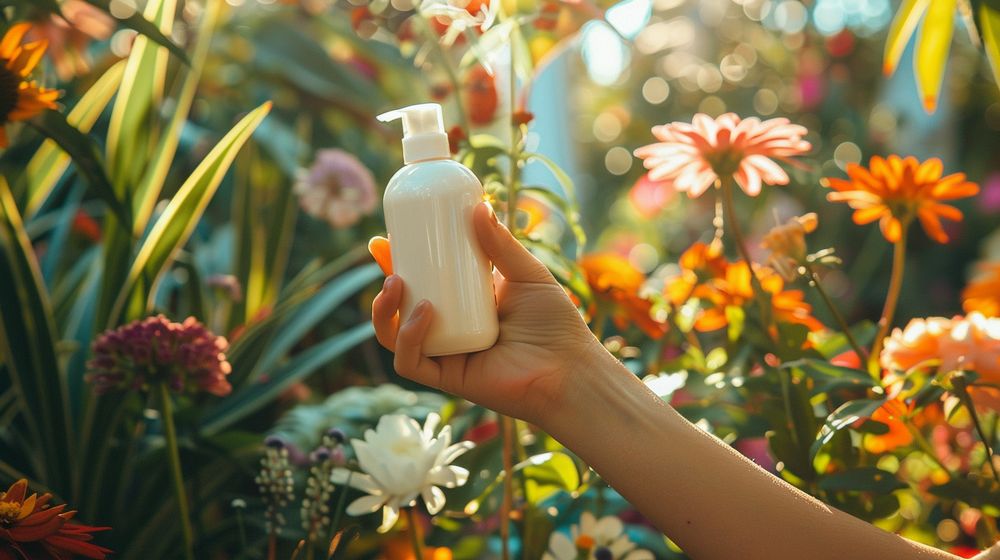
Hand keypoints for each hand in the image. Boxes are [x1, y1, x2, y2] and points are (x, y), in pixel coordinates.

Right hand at [368, 202, 603, 423]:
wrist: (570, 369)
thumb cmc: (556, 324)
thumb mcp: (527, 274)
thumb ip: (501, 244)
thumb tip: (478, 206)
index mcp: (466, 305)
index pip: (424, 281)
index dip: (400, 262)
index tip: (386, 239)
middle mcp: (452, 331)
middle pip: (403, 307)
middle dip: (385, 281)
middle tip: (384, 254)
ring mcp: (446, 356)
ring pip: (396, 336)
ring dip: (385, 310)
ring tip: (396, 283)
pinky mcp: (447, 379)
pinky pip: (410, 362)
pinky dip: (407, 338)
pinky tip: (422, 312)